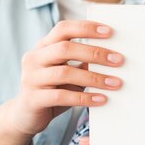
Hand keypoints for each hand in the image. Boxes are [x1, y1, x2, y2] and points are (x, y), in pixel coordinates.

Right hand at [11, 20, 123, 136]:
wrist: (26, 116)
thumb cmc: (54, 90)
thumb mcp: (69, 74)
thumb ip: (83, 63)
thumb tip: (113, 57)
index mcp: (43, 47)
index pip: (63, 29)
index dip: (86, 28)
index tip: (110, 31)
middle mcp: (34, 58)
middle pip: (65, 49)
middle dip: (95, 53)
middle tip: (119, 60)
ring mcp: (31, 78)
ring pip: (64, 73)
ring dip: (94, 78)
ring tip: (116, 83)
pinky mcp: (33, 99)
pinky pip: (61, 96)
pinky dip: (84, 98)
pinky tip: (101, 100)